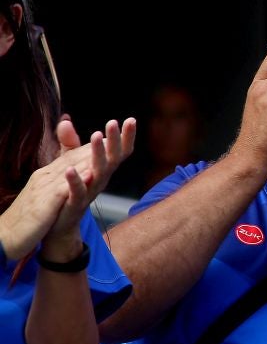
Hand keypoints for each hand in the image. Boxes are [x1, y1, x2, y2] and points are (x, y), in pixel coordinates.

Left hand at [0, 119, 136, 259]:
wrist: (58, 224)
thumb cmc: (68, 191)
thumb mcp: (70, 162)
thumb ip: (69, 143)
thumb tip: (65, 120)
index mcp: (103, 169)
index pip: (119, 151)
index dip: (126, 137)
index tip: (130, 119)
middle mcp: (101, 179)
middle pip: (114, 158)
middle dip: (114, 140)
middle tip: (113, 122)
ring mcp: (90, 191)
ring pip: (99, 172)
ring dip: (99, 154)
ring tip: (96, 136)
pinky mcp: (75, 203)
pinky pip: (78, 191)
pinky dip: (75, 180)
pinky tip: (71, 169)